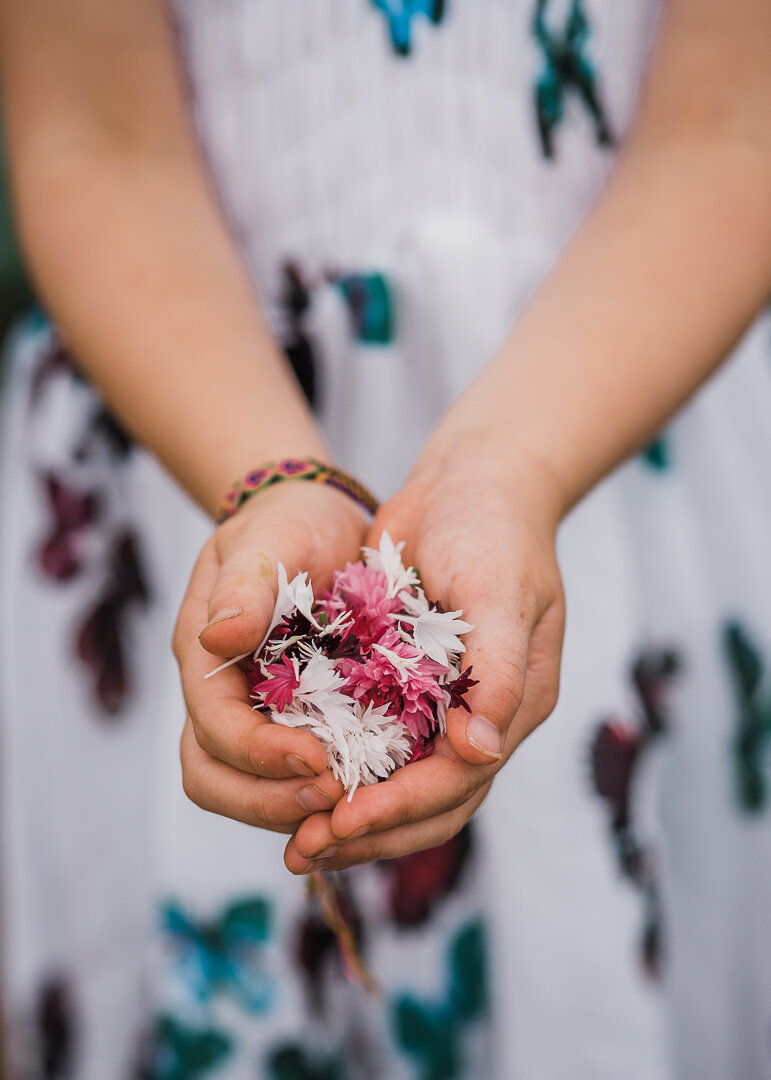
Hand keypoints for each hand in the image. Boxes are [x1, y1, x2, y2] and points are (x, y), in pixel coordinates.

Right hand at [173, 480, 367, 833]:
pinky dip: (322, 792)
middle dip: (269, 801)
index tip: (317, 761)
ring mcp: (254, 712)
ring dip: (295, 808)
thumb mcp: (268, 538)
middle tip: (335, 798)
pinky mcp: (296, 720)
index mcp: (204, 657)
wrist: (316, 519)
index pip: (213, 729)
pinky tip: (370, 790)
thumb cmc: (290, 522)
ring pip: (249, 790)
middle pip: (215, 778)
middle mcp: (221, 695)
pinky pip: (294, 775)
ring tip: (354, 805)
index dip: (258, 755)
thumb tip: (217, 638)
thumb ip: (243, 586)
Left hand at [284, 437, 565, 870]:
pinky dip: (343, 773)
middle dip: (369, 831)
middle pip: (429, 804)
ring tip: (296, 841)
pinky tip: (297, 787)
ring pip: (400, 786)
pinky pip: (377, 747)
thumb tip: (479, 750)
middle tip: (304, 849)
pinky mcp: (406, 686)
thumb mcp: (501, 591)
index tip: (341, 820)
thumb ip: (499, 670)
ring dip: (351, 818)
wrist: (470, 482)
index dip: (399, 807)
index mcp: (514, 704)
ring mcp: (443, 705)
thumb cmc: (494, 529)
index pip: (459, 781)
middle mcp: (481, 717)